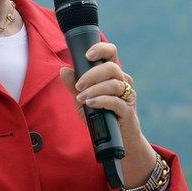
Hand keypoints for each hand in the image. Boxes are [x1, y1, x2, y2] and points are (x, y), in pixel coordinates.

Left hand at [59, 41, 158, 187]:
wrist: (117, 141)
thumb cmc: (100, 116)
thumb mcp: (83, 100)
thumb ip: (74, 86)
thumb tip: (64, 70)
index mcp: (113, 74)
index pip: (111, 53)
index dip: (101, 49)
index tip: (87, 55)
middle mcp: (123, 81)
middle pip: (112, 67)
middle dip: (92, 74)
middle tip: (78, 85)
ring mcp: (127, 96)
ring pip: (114, 83)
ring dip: (94, 89)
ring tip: (81, 98)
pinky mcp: (128, 110)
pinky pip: (116, 101)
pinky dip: (101, 100)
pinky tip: (90, 103)